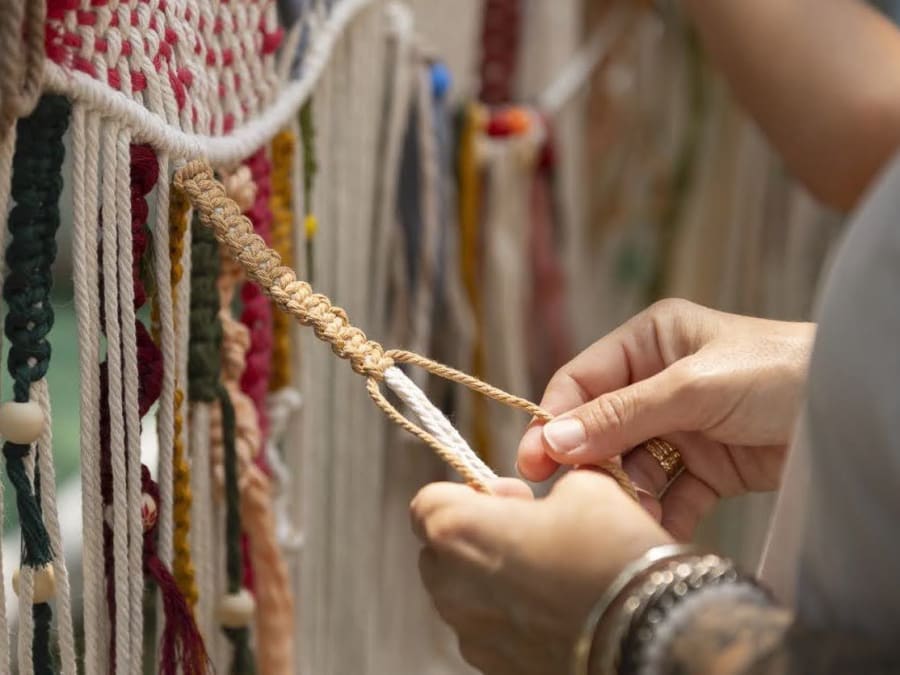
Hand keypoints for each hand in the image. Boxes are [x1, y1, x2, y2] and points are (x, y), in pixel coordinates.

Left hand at [411, 472, 671, 674]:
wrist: (653, 631)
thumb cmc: (611, 552)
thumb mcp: (586, 487)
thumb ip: (550, 487)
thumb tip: (547, 503)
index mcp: (456, 532)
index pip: (426, 503)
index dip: (469, 492)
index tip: (513, 497)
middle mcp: (451, 588)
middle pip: (441, 551)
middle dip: (479, 536)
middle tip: (533, 532)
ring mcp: (473, 636)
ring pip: (466, 595)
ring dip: (495, 578)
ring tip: (552, 573)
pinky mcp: (498, 669)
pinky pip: (492, 632)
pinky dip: (514, 618)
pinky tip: (560, 610)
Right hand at [517, 299, 814, 538]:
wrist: (856, 409)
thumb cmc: (780, 372)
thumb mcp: (692, 388)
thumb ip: (620, 416)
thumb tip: (549, 441)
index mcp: (650, 341)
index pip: (583, 381)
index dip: (554, 419)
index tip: (533, 462)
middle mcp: (659, 381)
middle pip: (600, 427)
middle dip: (588, 462)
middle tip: (570, 498)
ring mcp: (681, 426)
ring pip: (630, 465)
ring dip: (626, 493)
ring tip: (625, 516)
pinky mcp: (707, 467)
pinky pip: (668, 494)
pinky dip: (661, 514)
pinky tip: (655, 531)